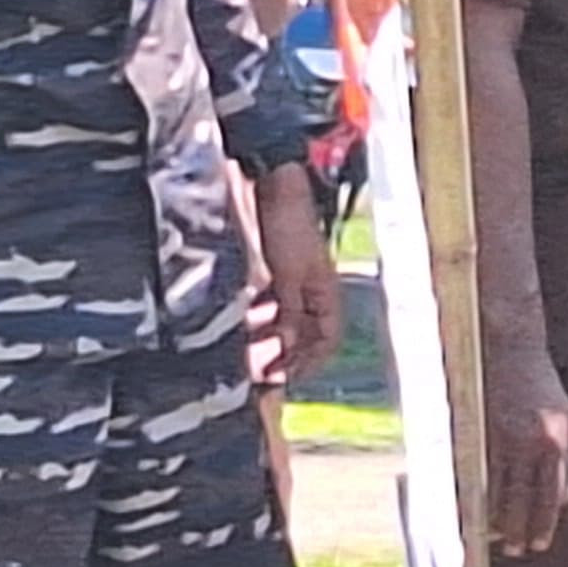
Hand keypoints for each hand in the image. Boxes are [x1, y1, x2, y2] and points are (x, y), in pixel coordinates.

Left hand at [255, 163, 343, 377]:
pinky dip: (257, 318)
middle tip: (260, 375)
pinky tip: (239, 323)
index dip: (309, 362)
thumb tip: (292, 349)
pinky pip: (269, 304)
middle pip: (307, 334)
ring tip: (245, 353)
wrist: (272, 186)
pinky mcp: (275, 269)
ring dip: (268, 339)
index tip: (283, 379)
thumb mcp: (288, 275)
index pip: (328, 339)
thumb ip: (292, 313)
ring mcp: (294, 279)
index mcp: (326, 292)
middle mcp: (314, 290)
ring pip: (285, 321)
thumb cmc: (287, 227)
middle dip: (287, 356)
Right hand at [483, 335, 567, 559]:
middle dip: (520, 527)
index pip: (551, 492)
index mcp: (557, 440)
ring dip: (497, 516)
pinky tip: (476, 511)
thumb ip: (563, 460)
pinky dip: (478, 493)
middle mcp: (531, 441)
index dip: (545, 520)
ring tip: (495, 540)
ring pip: (498, 486)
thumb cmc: (541, 386)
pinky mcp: (481, 428)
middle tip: (517, 551)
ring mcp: (503, 435)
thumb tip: (565, 498)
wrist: (512, 348)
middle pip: (524, 495)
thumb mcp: (562, 420)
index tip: (540, 543)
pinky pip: (479, 470)